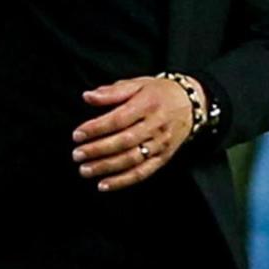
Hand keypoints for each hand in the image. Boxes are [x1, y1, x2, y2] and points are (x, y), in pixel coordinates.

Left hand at [71, 75, 197, 190]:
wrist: (191, 103)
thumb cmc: (159, 92)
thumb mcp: (137, 84)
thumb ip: (112, 91)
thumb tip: (87, 97)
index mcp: (147, 105)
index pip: (118, 119)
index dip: (96, 128)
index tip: (77, 134)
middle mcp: (155, 126)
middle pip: (124, 142)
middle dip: (97, 150)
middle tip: (77, 155)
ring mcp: (160, 144)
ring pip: (132, 160)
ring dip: (106, 168)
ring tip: (85, 170)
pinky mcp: (163, 158)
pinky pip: (142, 173)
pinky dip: (122, 181)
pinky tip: (104, 185)